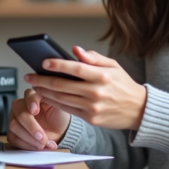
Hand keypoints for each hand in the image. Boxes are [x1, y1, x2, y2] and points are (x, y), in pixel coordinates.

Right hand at [7, 88, 70, 150]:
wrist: (60, 131)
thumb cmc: (58, 117)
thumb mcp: (59, 105)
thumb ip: (50, 99)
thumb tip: (37, 104)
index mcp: (33, 97)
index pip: (28, 95)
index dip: (31, 103)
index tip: (35, 111)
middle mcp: (21, 106)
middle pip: (19, 114)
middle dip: (31, 127)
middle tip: (42, 136)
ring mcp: (15, 119)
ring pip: (14, 127)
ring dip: (30, 138)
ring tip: (43, 143)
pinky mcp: (14, 132)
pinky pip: (13, 139)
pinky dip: (27, 145)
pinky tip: (37, 146)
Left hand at [23, 46, 147, 130]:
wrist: (139, 110)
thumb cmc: (124, 85)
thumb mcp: (114, 66)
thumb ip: (93, 58)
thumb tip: (75, 50)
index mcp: (103, 76)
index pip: (75, 68)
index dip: (57, 65)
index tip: (43, 62)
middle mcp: (97, 92)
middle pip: (63, 85)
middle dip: (42, 80)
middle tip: (30, 75)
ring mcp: (93, 107)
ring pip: (61, 98)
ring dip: (44, 92)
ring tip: (34, 85)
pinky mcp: (91, 119)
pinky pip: (67, 109)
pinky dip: (54, 102)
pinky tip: (46, 96)